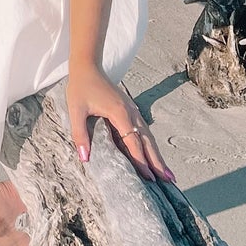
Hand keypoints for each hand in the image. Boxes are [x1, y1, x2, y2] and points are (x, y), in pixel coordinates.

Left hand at [65, 67, 173, 183]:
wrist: (88, 66)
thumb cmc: (81, 87)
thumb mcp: (76, 111)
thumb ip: (80, 134)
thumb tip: (85, 158)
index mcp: (119, 113)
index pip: (133, 142)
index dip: (141, 161)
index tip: (150, 177)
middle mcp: (130, 112)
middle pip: (147, 140)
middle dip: (158, 161)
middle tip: (169, 179)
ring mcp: (132, 110)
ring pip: (148, 136)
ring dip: (157, 154)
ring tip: (166, 171)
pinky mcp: (129, 109)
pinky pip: (142, 129)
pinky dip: (149, 144)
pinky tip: (152, 154)